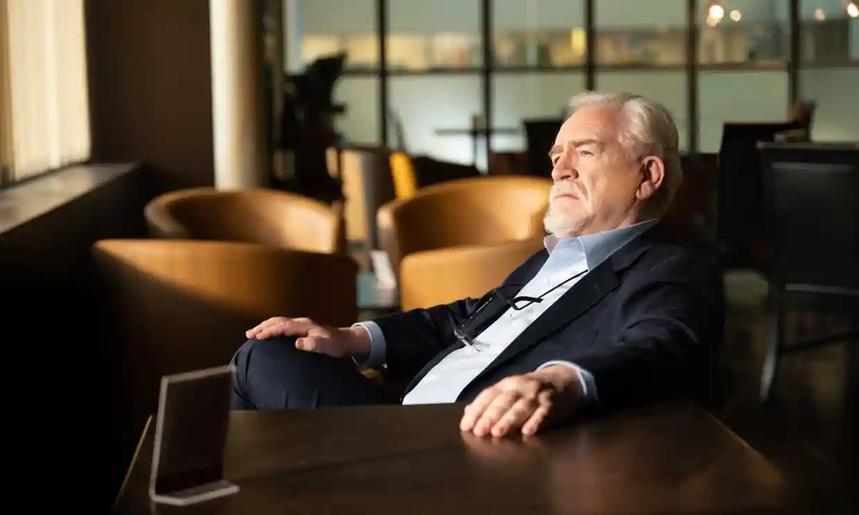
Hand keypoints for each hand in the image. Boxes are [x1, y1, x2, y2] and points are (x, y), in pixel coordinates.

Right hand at [245, 317, 369, 360]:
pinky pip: (282, 326)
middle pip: (277, 321)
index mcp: (304, 325)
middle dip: (262, 327)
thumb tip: (297, 343)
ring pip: (278, 322)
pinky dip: (271, 328)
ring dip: (265, 327)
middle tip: (249, 334)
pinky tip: (266, 335)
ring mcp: (300, 325)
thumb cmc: (335, 344)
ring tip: (252, 334)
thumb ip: (312, 344)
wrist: (344, 340)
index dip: (269, 330)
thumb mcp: (326, 346)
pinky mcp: (300, 329)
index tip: (258, 337)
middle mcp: (300, 323)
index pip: (283, 325)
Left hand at [459, 365, 582, 436]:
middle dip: (489, 416)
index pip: (488, 395)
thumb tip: (467, 413)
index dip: (476, 410)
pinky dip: (535, 422)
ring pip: (521, 407)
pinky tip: (527, 432)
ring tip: (497, 433)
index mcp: (507, 384)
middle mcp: (520, 387)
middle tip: (478, 432)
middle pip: (503, 401)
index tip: (465, 426)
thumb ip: (491, 402)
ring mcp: (537, 395)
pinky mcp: (552, 404)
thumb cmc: (531, 391)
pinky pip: (543, 413)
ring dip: (508, 420)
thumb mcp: (510, 391)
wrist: (564, 380)